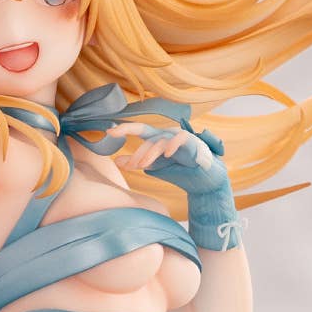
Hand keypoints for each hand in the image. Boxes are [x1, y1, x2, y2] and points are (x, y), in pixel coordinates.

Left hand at [105, 118, 243, 252]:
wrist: (202, 182)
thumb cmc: (178, 170)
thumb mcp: (154, 167)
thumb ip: (137, 163)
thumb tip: (117, 161)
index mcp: (157, 138)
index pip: (138, 130)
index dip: (124, 129)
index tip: (109, 132)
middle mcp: (166, 135)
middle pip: (148, 138)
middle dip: (137, 153)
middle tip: (130, 167)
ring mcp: (179, 138)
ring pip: (160, 141)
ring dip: (150, 153)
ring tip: (143, 165)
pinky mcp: (192, 143)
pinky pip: (181, 139)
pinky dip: (173, 145)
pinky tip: (167, 154)